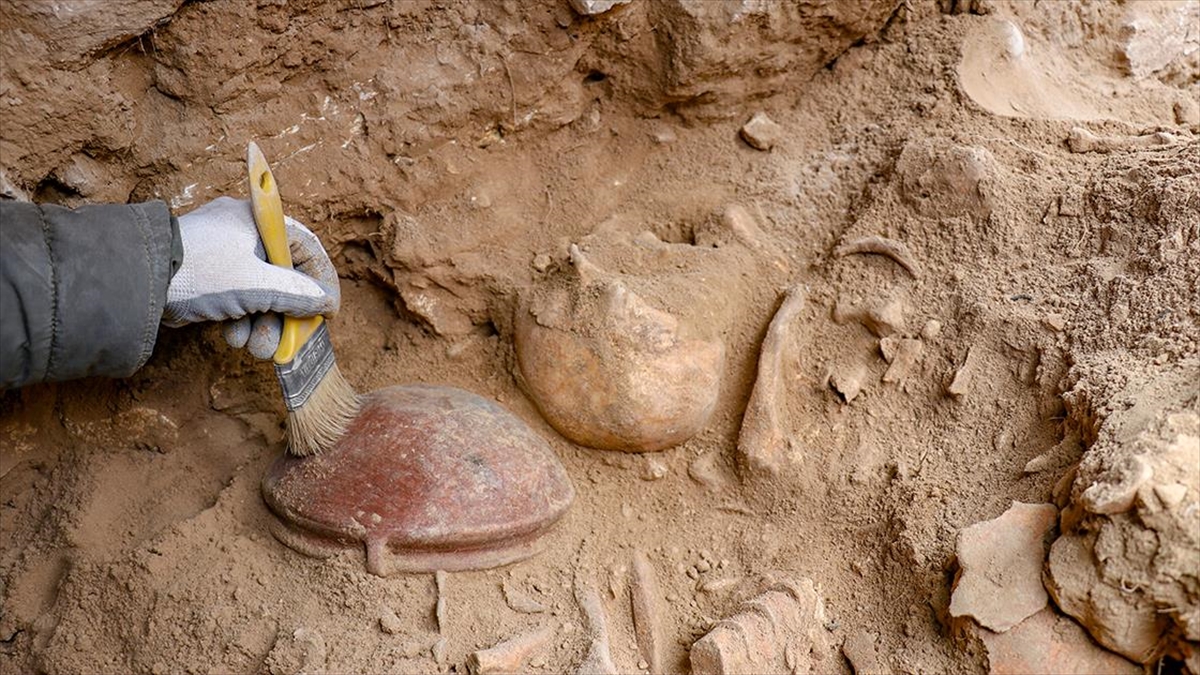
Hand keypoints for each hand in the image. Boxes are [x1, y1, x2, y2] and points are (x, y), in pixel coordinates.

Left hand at [164, 197, 339, 358]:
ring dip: (262, 325)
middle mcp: (244, 233)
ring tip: (253, 345)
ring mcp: (225, 255)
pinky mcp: (208, 276)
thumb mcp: (257, 285)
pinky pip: (238, 299)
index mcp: (258, 220)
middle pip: (283, 277)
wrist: (137, 281)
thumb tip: (324, 301)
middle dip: (284, 316)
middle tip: (286, 341)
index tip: (328, 312)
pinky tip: (232, 336)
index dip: (322, 282)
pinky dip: (240, 321)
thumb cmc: (198, 271)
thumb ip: (297, 293)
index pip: (306, 247)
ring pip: (260, 293)